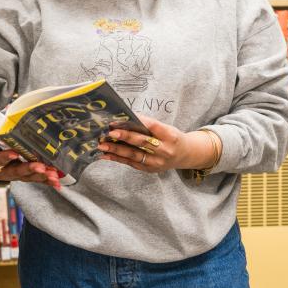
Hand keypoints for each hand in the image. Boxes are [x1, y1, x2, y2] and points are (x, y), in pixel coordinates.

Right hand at [0, 127, 61, 189]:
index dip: (6, 157)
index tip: (15, 154)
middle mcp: (4, 171)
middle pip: (18, 172)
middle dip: (30, 170)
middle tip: (42, 168)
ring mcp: (14, 174)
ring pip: (28, 177)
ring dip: (42, 177)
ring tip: (54, 177)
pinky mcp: (22, 175)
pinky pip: (34, 179)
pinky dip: (46, 181)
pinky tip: (57, 183)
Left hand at [98, 115, 218, 172]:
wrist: (185, 155)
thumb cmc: (172, 138)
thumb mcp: (167, 128)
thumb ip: (150, 126)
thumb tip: (126, 118)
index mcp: (171, 136)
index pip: (153, 127)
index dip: (138, 122)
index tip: (123, 118)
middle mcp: (165, 150)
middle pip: (142, 142)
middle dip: (125, 136)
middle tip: (110, 132)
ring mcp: (157, 162)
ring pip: (134, 155)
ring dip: (116, 150)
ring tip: (102, 144)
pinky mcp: (149, 169)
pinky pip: (131, 163)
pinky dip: (117, 158)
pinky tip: (106, 154)